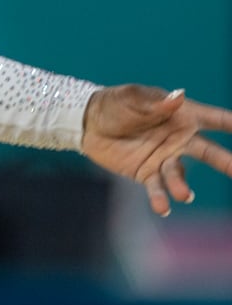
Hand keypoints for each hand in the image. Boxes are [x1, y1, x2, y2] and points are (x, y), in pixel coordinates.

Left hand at [81, 84, 231, 216]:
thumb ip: (156, 101)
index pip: (216, 120)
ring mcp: (164, 158)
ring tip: (183, 195)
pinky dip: (160, 199)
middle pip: (210, 153)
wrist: (87, 123)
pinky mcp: (146, 173)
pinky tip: (163, 208)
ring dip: (182, 186)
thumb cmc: (115, 104)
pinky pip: (156, 188)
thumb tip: (179, 96)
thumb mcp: (132, 97)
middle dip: (227, 163)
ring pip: (180, 175)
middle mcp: (179, 139)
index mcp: (182, 116)